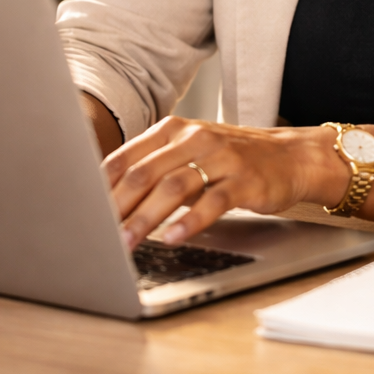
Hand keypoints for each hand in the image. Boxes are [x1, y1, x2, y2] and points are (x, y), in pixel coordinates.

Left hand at [104, 116, 346, 249]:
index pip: (126, 157)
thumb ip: (153, 168)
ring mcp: (221, 158)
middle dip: (117, 208)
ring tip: (127, 243)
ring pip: (174, 187)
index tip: (83, 213)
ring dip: (146, 219)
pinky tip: (173, 238)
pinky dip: (190, 222)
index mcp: (173, 129)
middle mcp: (195, 138)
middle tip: (98, 235)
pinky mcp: (245, 180)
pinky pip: (213, 202)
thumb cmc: (232, 159)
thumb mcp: (189, 153)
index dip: (101, 188)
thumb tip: (107, 201)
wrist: (290, 156)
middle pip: (145, 173)